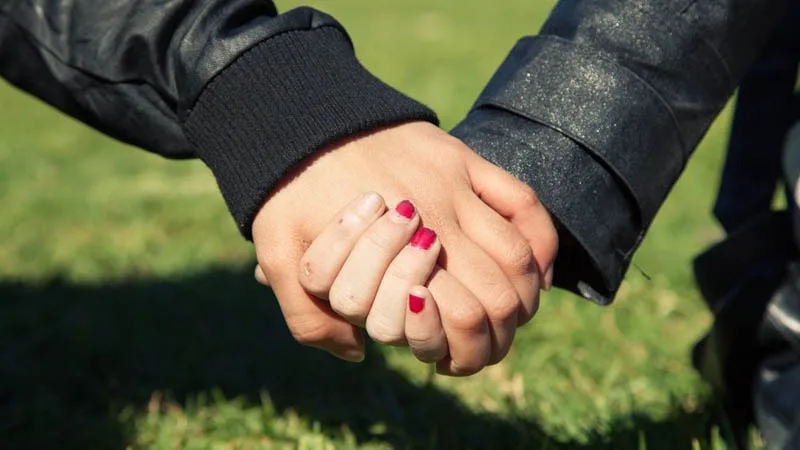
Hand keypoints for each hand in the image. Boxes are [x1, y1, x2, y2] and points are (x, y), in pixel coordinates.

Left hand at [252, 122, 556, 374]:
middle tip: (482, 346)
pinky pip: (523, 201)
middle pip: (500, 296)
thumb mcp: (278, 257)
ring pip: (519, 256)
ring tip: (507, 317)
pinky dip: (542, 242)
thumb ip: (309, 318)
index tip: (447, 361)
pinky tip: (538, 272)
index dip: (466, 355)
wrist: (299, 114)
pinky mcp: (463, 157)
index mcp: (394, 252)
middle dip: (498, 336)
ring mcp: (456, 185)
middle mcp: (437, 218)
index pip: (463, 320)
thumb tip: (359, 352)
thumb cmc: (286, 188)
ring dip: (523, 298)